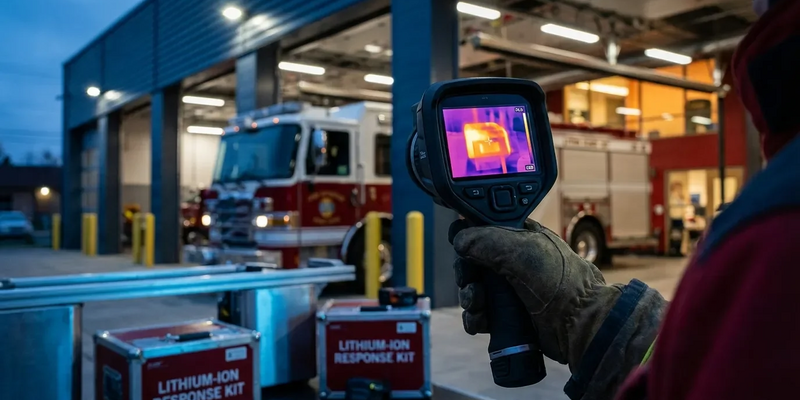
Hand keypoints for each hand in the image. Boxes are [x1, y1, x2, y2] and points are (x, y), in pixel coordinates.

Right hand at [449, 218, 622, 367]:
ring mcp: (510, 291)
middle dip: (466, 272)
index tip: (460, 246)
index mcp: (519, 238)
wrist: (578, 323)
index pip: (484, 231)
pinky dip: (474, 318)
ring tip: (477, 302)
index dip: (468, 238)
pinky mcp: (507, 316)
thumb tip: (459, 240)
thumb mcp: (521, 250)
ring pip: (474, 290)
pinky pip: (480, 315)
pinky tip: (480, 319)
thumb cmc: (560, 281)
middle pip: (473, 263)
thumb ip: (486, 239)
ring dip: (469, 296)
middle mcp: (513, 262)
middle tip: (469, 279)